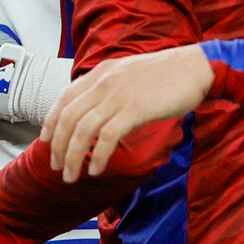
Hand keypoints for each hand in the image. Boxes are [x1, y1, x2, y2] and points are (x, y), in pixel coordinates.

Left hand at [41, 45, 214, 181]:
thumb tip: (97, 111)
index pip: (64, 98)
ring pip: (83, 130)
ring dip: (73, 157)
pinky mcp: (135, 109)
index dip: (51, 122)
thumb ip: (110, 87)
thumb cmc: (169, 74)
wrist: (197, 67)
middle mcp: (104, 82)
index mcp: (101, 72)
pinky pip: (107, 137)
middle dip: (58, 146)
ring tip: (71, 176)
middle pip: (69, 117)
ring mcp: (119, 95)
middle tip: (56, 167)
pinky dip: (98, 156)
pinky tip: (96, 170)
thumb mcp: (129, 73)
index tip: (45, 141)